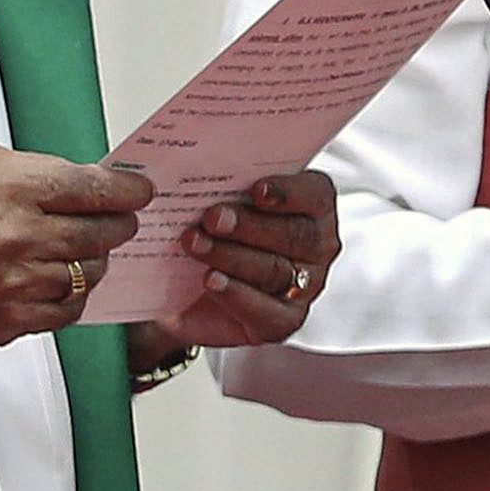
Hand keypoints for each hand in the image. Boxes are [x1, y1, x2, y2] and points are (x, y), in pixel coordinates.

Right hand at [0, 148, 150, 350]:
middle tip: (117, 221)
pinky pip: (69, 310)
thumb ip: (40, 173)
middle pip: (104, 233)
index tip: (140, 191)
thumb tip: (93, 182)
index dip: (130, 190)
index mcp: (11, 188)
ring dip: (92, 260)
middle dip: (118, 225)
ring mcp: (16, 284)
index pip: (96, 188)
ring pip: (90, 273)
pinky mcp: (11, 321)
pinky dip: (71, 295)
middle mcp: (17, 236)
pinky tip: (56, 281)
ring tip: (75, 251)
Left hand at [146, 170, 338, 350]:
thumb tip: (173, 170)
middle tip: (212, 218)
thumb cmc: (211, 232)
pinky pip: (268, 312)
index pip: (315, 194)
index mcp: (311, 206)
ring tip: (196, 245)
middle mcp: (316, 246)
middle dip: (250, 225)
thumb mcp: (212, 199)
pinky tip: (212, 281)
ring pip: (276, 271)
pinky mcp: (283, 320)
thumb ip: (217, 182)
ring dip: (232, 256)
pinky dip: (237, 296)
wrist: (185, 290)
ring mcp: (304, 286)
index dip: (289, 192)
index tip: (256, 190)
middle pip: (294, 235)